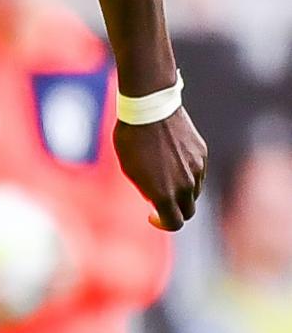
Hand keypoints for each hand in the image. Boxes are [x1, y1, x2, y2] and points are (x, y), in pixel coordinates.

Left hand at [114, 107, 205, 230]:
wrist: (149, 109)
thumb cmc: (131, 140)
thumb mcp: (131, 170)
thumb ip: (148, 190)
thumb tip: (158, 200)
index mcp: (164, 193)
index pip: (174, 223)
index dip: (163, 223)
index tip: (152, 214)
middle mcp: (186, 185)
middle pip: (188, 211)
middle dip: (175, 211)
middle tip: (160, 202)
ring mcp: (198, 170)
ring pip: (194, 192)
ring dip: (181, 192)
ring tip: (163, 177)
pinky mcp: (203, 155)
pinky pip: (198, 173)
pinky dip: (188, 174)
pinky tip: (172, 161)